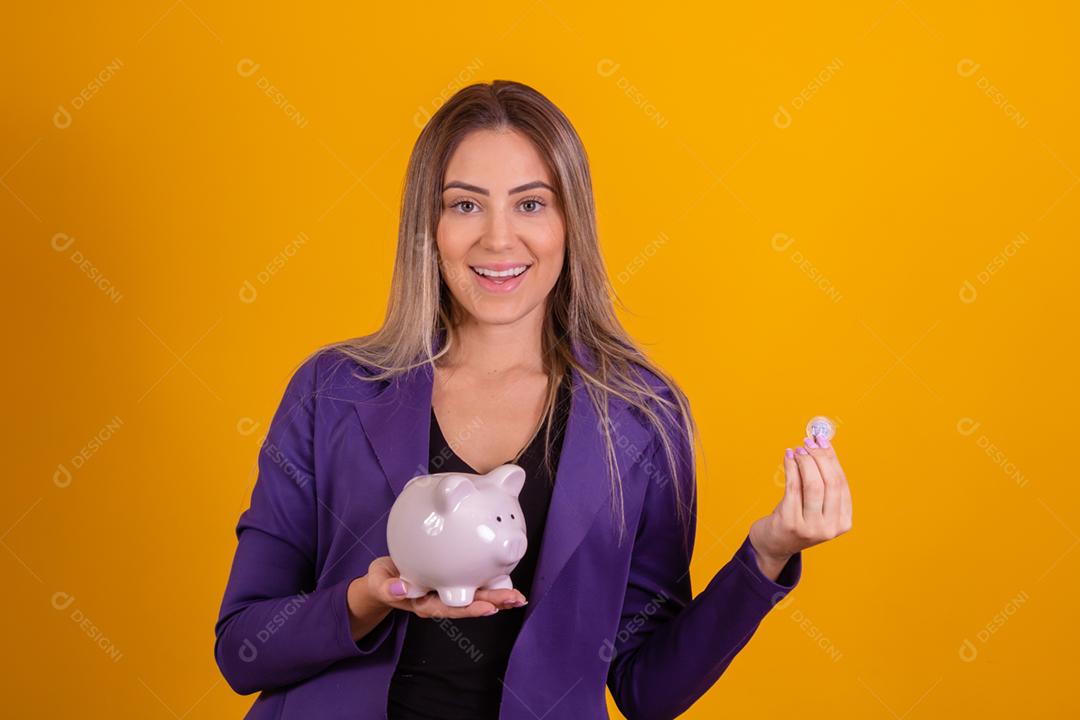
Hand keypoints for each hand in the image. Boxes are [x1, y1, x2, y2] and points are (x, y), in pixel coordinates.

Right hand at [349, 556, 526, 630]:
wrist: (385, 577)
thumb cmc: (383, 580)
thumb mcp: (378, 583)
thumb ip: (386, 587)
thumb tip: (399, 588)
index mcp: (423, 603)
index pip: (448, 608)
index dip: (468, 609)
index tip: (487, 608)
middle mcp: (439, 600)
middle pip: (468, 603)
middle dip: (493, 602)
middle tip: (515, 599)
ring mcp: (446, 591)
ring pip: (475, 595)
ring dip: (498, 596)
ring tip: (518, 597)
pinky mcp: (451, 580)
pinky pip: (474, 583)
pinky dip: (491, 583)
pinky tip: (507, 582)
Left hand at [748, 433, 852, 578]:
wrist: (774, 545)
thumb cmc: (795, 518)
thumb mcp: (815, 504)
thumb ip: (821, 480)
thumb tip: (822, 444)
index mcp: (843, 522)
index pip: (841, 483)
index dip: (832, 459)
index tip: (822, 441)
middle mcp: (830, 528)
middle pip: (830, 482)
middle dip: (819, 457)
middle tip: (808, 442)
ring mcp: (811, 528)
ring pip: (813, 484)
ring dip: (805, 461)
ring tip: (797, 449)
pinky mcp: (790, 523)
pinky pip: (794, 488)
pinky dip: (791, 468)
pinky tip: (788, 457)